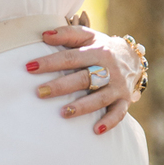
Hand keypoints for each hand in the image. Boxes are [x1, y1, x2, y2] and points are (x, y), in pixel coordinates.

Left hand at [25, 20, 145, 132]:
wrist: (133, 59)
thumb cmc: (101, 48)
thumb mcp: (88, 36)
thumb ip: (67, 34)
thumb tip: (44, 35)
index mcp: (98, 51)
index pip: (70, 57)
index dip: (50, 63)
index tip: (30, 68)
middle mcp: (109, 69)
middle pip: (83, 78)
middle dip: (61, 86)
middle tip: (40, 92)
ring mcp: (117, 86)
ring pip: (100, 98)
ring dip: (82, 106)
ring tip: (63, 113)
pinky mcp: (124, 100)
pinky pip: (118, 114)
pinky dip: (109, 122)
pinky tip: (96, 130)